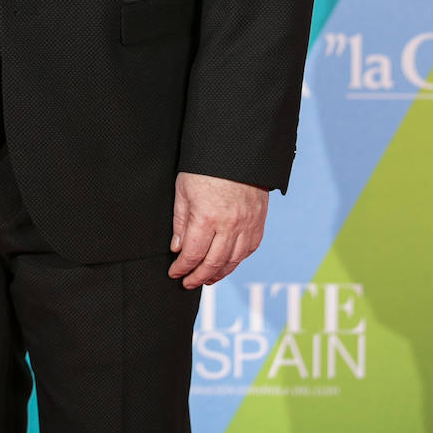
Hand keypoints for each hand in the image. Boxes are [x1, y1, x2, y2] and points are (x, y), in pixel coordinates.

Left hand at [168, 172, 267, 288]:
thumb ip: (180, 222)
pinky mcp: (258, 221)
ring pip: (233, 261)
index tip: (175, 273)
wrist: (237, 149)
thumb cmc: (205, 166)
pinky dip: (237, 260)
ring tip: (207, 279)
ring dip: (218, 274)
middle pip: (213, 263)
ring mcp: (247, 224)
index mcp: (206, 218)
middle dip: (198, 277)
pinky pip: (249, 249)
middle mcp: (229, 226)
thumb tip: (177, 248)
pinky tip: (227, 263)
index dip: (182, 268)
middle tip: (188, 282)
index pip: (193, 255)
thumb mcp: (183, 190)